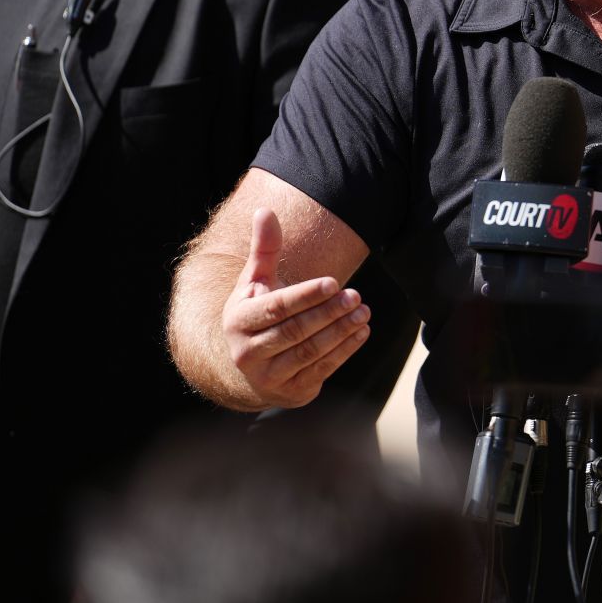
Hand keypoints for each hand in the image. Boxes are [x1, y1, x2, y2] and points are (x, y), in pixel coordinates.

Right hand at [221, 207, 370, 407]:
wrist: (250, 367)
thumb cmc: (258, 312)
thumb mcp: (255, 283)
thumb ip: (264, 249)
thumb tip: (265, 210)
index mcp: (238, 321)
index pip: (276, 308)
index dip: (305, 296)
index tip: (333, 282)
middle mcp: (247, 353)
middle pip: (295, 331)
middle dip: (328, 313)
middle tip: (356, 295)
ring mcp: (268, 377)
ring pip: (310, 352)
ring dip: (341, 331)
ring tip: (363, 310)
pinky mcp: (291, 392)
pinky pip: (321, 369)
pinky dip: (344, 351)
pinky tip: (362, 331)